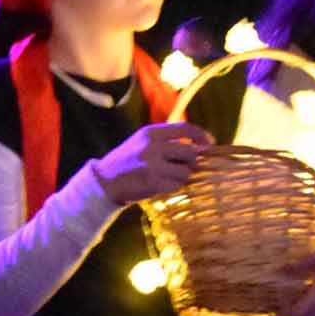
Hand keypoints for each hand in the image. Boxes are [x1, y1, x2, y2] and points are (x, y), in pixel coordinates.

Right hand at [94, 121, 211, 203]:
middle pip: (190, 152)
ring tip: (168, 177)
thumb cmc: (127, 162)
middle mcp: (152, 146)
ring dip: (182, 177)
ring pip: (186, 171)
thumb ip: (167, 140)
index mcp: (150, 132)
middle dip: (192, 162)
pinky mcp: (153, 182)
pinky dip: (174, 187)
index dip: (201, 135)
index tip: (210, 143)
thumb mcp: (143, 142)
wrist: (104, 182)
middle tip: (185, 167)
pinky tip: (162, 185)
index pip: (185, 128)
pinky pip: (177, 185)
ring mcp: (152, 164)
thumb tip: (200, 145)